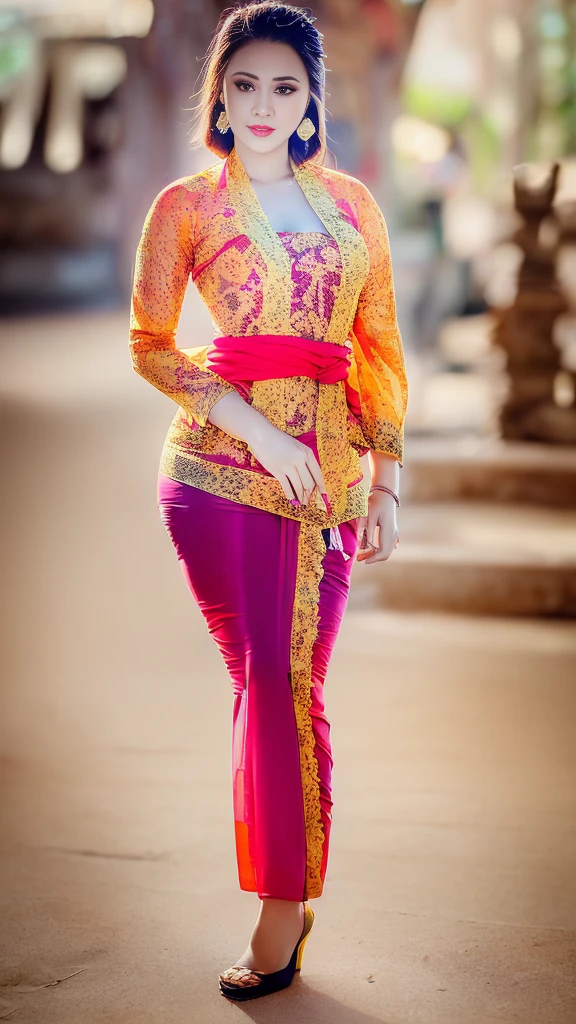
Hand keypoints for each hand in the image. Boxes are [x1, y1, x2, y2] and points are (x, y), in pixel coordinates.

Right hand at [207, 390, 325, 505]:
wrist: (262, 434)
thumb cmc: (279, 440)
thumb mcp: (296, 446)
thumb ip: (303, 459)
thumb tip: (308, 479)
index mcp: (307, 453)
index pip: (318, 474)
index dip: (321, 487)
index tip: (324, 496)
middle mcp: (300, 459)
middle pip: (309, 483)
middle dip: (309, 494)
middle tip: (308, 502)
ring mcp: (289, 465)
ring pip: (299, 486)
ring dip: (301, 497)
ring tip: (302, 504)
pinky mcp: (278, 470)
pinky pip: (287, 486)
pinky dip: (290, 495)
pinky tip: (291, 500)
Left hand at [356, 490, 398, 562]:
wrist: (386, 493)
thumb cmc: (377, 502)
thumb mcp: (370, 515)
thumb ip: (367, 530)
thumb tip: (362, 545)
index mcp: (388, 531)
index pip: (383, 551)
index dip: (374, 558)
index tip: (364, 561)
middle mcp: (393, 533)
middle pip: (386, 553)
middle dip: (373, 558)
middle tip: (360, 559)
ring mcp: (394, 532)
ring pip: (387, 549)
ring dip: (375, 554)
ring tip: (362, 554)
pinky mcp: (392, 530)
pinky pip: (388, 544)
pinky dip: (380, 549)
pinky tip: (373, 550)